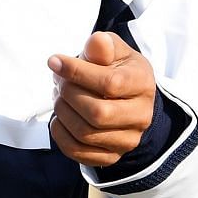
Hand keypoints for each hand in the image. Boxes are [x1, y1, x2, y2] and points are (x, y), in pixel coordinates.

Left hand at [47, 31, 157, 167]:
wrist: (125, 98)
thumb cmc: (115, 69)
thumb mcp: (114, 51)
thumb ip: (103, 46)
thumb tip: (97, 42)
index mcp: (142, 84)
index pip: (110, 83)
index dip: (77, 71)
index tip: (55, 61)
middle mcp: (141, 115)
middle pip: (98, 113)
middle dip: (69, 95)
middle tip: (59, 83)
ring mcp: (128, 140)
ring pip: (86, 133)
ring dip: (62, 113)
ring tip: (59, 98)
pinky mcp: (111, 156)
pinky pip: (78, 152)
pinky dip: (60, 134)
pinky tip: (59, 118)